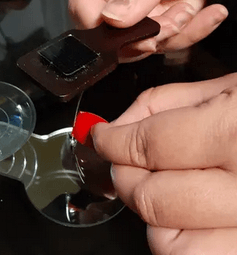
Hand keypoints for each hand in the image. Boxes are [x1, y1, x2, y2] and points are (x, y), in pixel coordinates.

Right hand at [69, 0, 227, 61]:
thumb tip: (113, 17)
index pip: (84, 5)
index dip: (98, 28)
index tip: (125, 33)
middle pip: (110, 33)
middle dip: (142, 37)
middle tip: (171, 22)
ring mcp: (141, 8)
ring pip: (142, 42)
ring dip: (172, 34)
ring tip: (190, 9)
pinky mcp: (163, 17)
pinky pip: (169, 39)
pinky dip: (191, 32)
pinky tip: (210, 14)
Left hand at [91, 73, 236, 253]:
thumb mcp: (227, 87)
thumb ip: (164, 104)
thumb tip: (119, 126)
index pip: (149, 144)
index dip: (113, 141)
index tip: (102, 138)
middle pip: (153, 197)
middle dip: (125, 176)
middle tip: (124, 161)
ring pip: (171, 244)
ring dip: (152, 215)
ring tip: (161, 188)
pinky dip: (180, 239)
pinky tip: (189, 213)